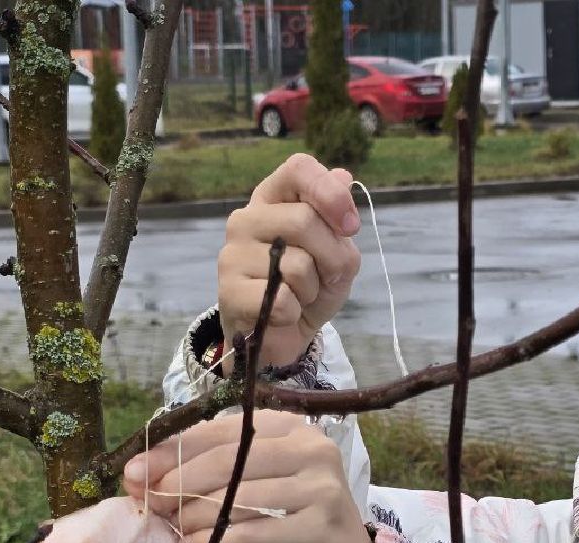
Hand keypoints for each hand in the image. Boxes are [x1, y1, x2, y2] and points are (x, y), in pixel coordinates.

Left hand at [123, 411, 372, 542]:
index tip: (135, 472)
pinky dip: (216, 540)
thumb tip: (136, 475)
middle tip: (149, 503)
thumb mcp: (248, 489)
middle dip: (180, 481)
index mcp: (289, 427)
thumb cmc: (288, 521)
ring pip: (239, 496)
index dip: (174, 450)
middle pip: (229, 460)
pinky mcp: (318, 526)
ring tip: (173, 528)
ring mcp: (319, 486)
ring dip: (195, 515)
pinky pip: (254, 530)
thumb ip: (203, 476)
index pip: (221, 431)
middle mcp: (310, 448)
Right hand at [219, 154, 362, 370]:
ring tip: (298, 295)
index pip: (298, 169)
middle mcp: (246, 219)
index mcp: (273, 199)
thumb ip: (338, 220)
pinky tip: (282, 314)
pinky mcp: (228, 292)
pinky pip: (283, 300)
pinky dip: (295, 313)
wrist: (283, 337)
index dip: (330, 193)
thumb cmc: (309, 288)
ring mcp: (232, 254)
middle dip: (331, 258)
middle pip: (304, 220)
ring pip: (297, 265)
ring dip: (312, 290)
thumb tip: (343, 177)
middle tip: (325, 277)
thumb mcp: (337, 253)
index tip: (351, 227)